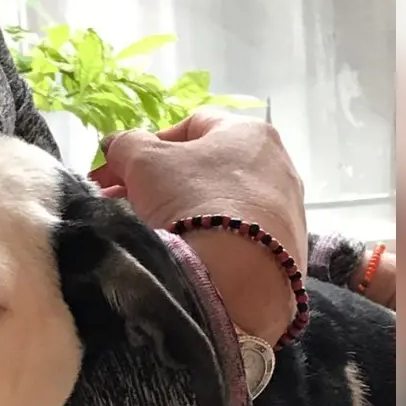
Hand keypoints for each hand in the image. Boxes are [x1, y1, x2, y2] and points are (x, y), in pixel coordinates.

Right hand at [90, 108, 306, 343]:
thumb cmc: (189, 201)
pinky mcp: (289, 251)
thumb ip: (126, 145)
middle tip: (125, 204)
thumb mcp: (142, 162)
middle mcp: (279, 164)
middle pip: (207, 168)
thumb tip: (117, 146)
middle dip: (162, 183)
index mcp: (249, 131)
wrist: (232, 279)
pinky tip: (191, 256)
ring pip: (224, 203)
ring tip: (155, 234)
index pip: (191, 126)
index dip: (149, 146)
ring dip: (187, 212)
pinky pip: (242, 236)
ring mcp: (289, 210)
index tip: (120, 172)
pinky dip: (215, 240)